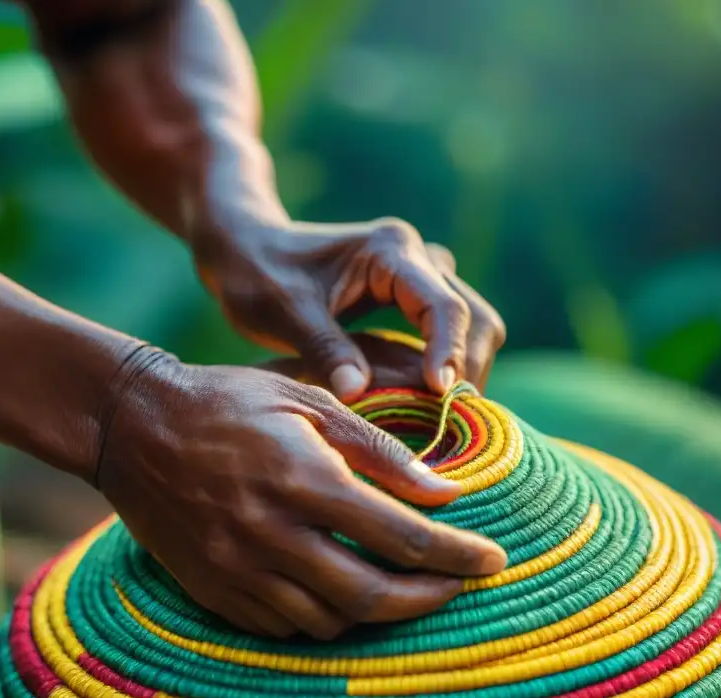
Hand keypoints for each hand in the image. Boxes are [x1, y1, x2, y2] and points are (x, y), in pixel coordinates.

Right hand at [97, 352, 507, 639]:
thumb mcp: (307, 401)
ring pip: (329, 620)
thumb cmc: (229, 402)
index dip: (455, 554)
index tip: (490, 560)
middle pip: (370, 595)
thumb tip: (443, 489)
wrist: (132, 426)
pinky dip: (324, 615)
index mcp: (303, 478)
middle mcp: (271, 533)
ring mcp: (238, 568)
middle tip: (459, 586)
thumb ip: (377, 449)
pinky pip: (284, 625)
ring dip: (377, 609)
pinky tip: (339, 589)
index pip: (400, 535)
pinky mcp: (214, 589)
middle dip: (428, 598)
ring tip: (403, 584)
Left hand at [194, 217, 505, 400]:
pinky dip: (449, 369)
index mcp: (390, 250)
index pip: (443, 305)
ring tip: (443, 422)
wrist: (246, 248)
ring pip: (473, 327)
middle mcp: (416, 258)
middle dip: (469, 371)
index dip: (449, 352)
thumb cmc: (257, 273)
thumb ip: (323, 349)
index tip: (441, 395)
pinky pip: (450, 336)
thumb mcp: (283, 312)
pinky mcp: (414, 299)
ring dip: (465, 373)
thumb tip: (360, 393)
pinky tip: (429, 407)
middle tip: (450, 425)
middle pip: (475, 318)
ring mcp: (420, 278)